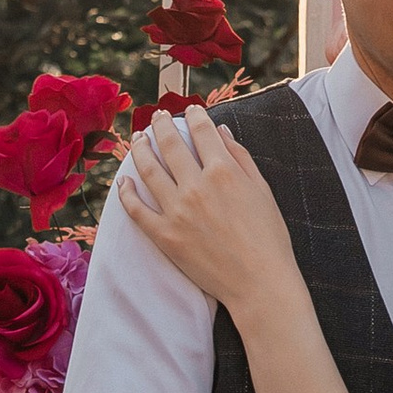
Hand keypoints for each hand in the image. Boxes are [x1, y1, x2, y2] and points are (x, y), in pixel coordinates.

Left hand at [116, 107, 298, 316]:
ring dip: (139, 150)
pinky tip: (123, 182)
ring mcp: (176, 211)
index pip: (201, 131)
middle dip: (161, 125)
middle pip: (170, 144)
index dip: (194, 116)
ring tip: (137, 139)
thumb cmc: (268, 236)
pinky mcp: (164, 236)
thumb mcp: (262, 189)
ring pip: (148, 170)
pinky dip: (126, 193)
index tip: (190, 110)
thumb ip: (240, 157)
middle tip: (156, 117)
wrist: (259, 282)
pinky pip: (136, 210)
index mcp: (223, 170)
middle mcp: (196, 186)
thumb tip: (221, 130)